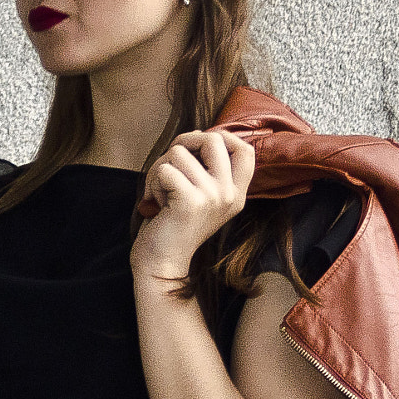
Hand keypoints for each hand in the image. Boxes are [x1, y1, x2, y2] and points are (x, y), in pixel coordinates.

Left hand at [131, 129, 254, 285]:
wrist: (161, 264)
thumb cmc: (173, 225)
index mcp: (236, 194)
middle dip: (183, 144)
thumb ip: (205, 168)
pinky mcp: (191, 201)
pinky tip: (156, 203)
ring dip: (160, 169)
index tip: (199, 144)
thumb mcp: (199, 195)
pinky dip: (152, 183)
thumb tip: (198, 134)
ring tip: (162, 194)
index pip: (246, 150)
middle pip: (212, 139)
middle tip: (170, 166)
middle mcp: (230, 195)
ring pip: (179, 153)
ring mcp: (213, 197)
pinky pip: (165, 169)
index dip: (222, 136)